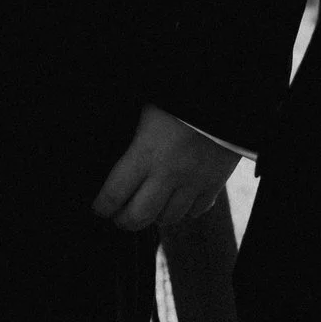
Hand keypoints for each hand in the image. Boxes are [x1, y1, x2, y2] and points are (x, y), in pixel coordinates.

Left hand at [92, 105, 239, 231]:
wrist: (222, 99)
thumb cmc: (178, 100)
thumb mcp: (145, 111)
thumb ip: (128, 133)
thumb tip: (106, 142)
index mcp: (146, 152)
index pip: (115, 192)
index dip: (102, 206)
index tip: (98, 209)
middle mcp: (169, 173)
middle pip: (141, 215)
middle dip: (125, 222)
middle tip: (118, 218)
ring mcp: (194, 181)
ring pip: (170, 218)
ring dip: (155, 217)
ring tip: (147, 210)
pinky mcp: (215, 183)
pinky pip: (197, 211)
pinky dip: (184, 211)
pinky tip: (177, 202)